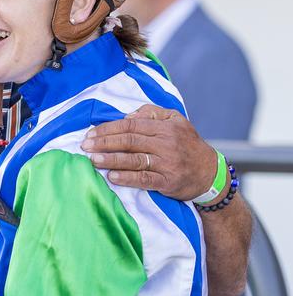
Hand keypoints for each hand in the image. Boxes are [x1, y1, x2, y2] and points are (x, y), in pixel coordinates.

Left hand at [81, 104, 215, 199]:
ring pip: (134, 160)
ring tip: (93, 160)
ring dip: (111, 160)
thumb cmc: (187, 144)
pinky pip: (144, 179)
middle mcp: (166, 144)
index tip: (91, 134)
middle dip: (104, 143)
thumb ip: (151, 113)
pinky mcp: (167, 182)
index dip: (108, 129)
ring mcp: (167, 163)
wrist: (210, 173)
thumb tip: (127, 117)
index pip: (130, 125)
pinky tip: (112, 176)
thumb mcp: (175, 120)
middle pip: (129, 141)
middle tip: (85, 146)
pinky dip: (127, 178)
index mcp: (165, 127)